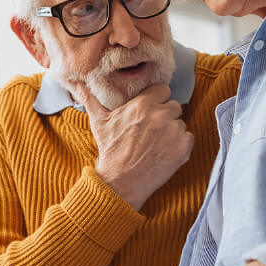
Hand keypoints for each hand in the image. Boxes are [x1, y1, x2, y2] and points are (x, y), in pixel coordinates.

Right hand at [75, 82, 193, 209]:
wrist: (121, 182)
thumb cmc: (110, 151)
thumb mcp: (98, 121)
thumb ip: (91, 98)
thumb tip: (77, 83)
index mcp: (143, 104)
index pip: (163, 90)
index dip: (157, 100)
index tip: (150, 110)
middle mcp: (161, 115)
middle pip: (174, 106)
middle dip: (165, 115)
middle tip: (153, 129)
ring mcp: (174, 132)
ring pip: (180, 123)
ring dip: (172, 131)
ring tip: (157, 143)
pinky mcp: (183, 148)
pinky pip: (189, 138)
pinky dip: (180, 145)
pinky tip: (165, 151)